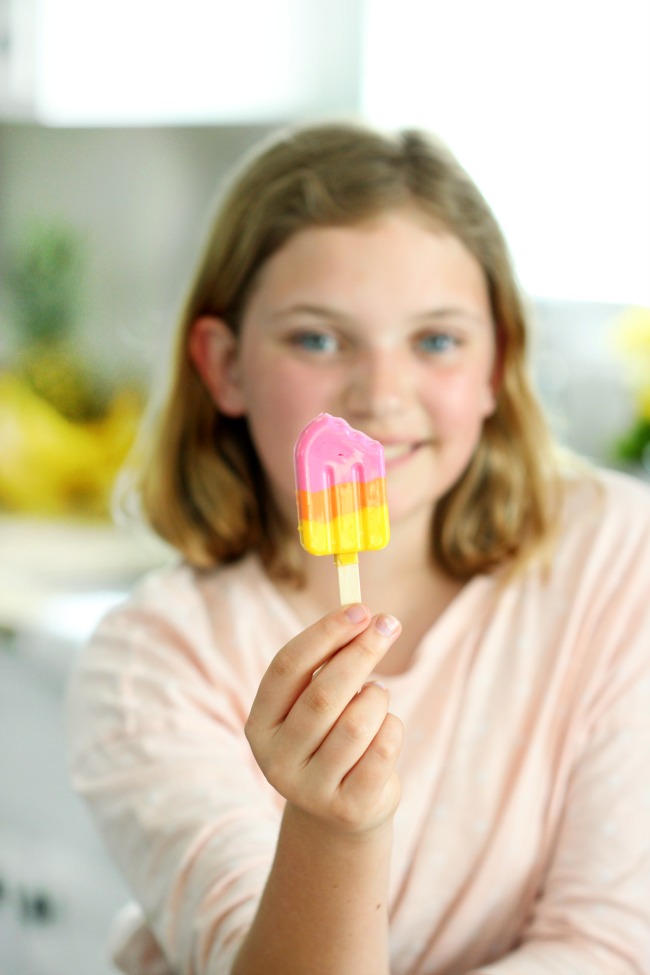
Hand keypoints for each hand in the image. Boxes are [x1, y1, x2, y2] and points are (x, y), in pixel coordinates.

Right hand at [245, 604, 403, 834]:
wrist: (338, 811)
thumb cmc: (329, 736)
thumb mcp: (316, 700)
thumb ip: (330, 663)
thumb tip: (366, 618)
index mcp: (259, 723)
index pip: (286, 667)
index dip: (325, 633)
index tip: (360, 608)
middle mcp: (275, 759)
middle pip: (323, 694)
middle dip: (361, 652)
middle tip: (388, 625)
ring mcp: (309, 789)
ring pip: (357, 724)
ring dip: (377, 697)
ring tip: (377, 695)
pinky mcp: (347, 809)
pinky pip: (382, 751)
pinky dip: (392, 727)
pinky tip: (385, 727)